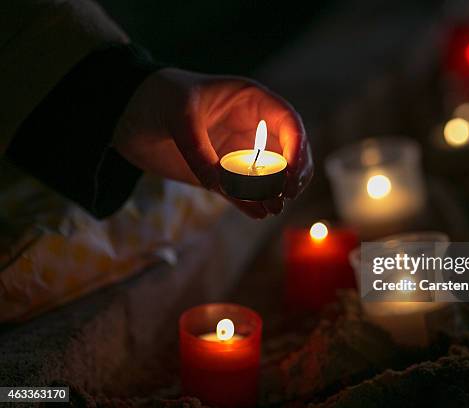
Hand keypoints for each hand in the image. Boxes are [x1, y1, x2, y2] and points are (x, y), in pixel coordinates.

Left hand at [113, 68, 312, 217]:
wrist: (126, 114)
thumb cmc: (156, 98)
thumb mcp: (179, 115)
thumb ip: (200, 150)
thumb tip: (221, 186)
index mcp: (251, 101)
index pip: (289, 122)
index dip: (297, 146)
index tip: (291, 171)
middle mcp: (251, 127)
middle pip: (290, 151)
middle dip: (294, 173)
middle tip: (287, 193)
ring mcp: (239, 151)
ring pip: (273, 175)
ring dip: (276, 192)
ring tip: (273, 208)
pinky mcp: (223, 173)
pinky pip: (245, 191)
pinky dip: (253, 203)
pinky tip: (259, 214)